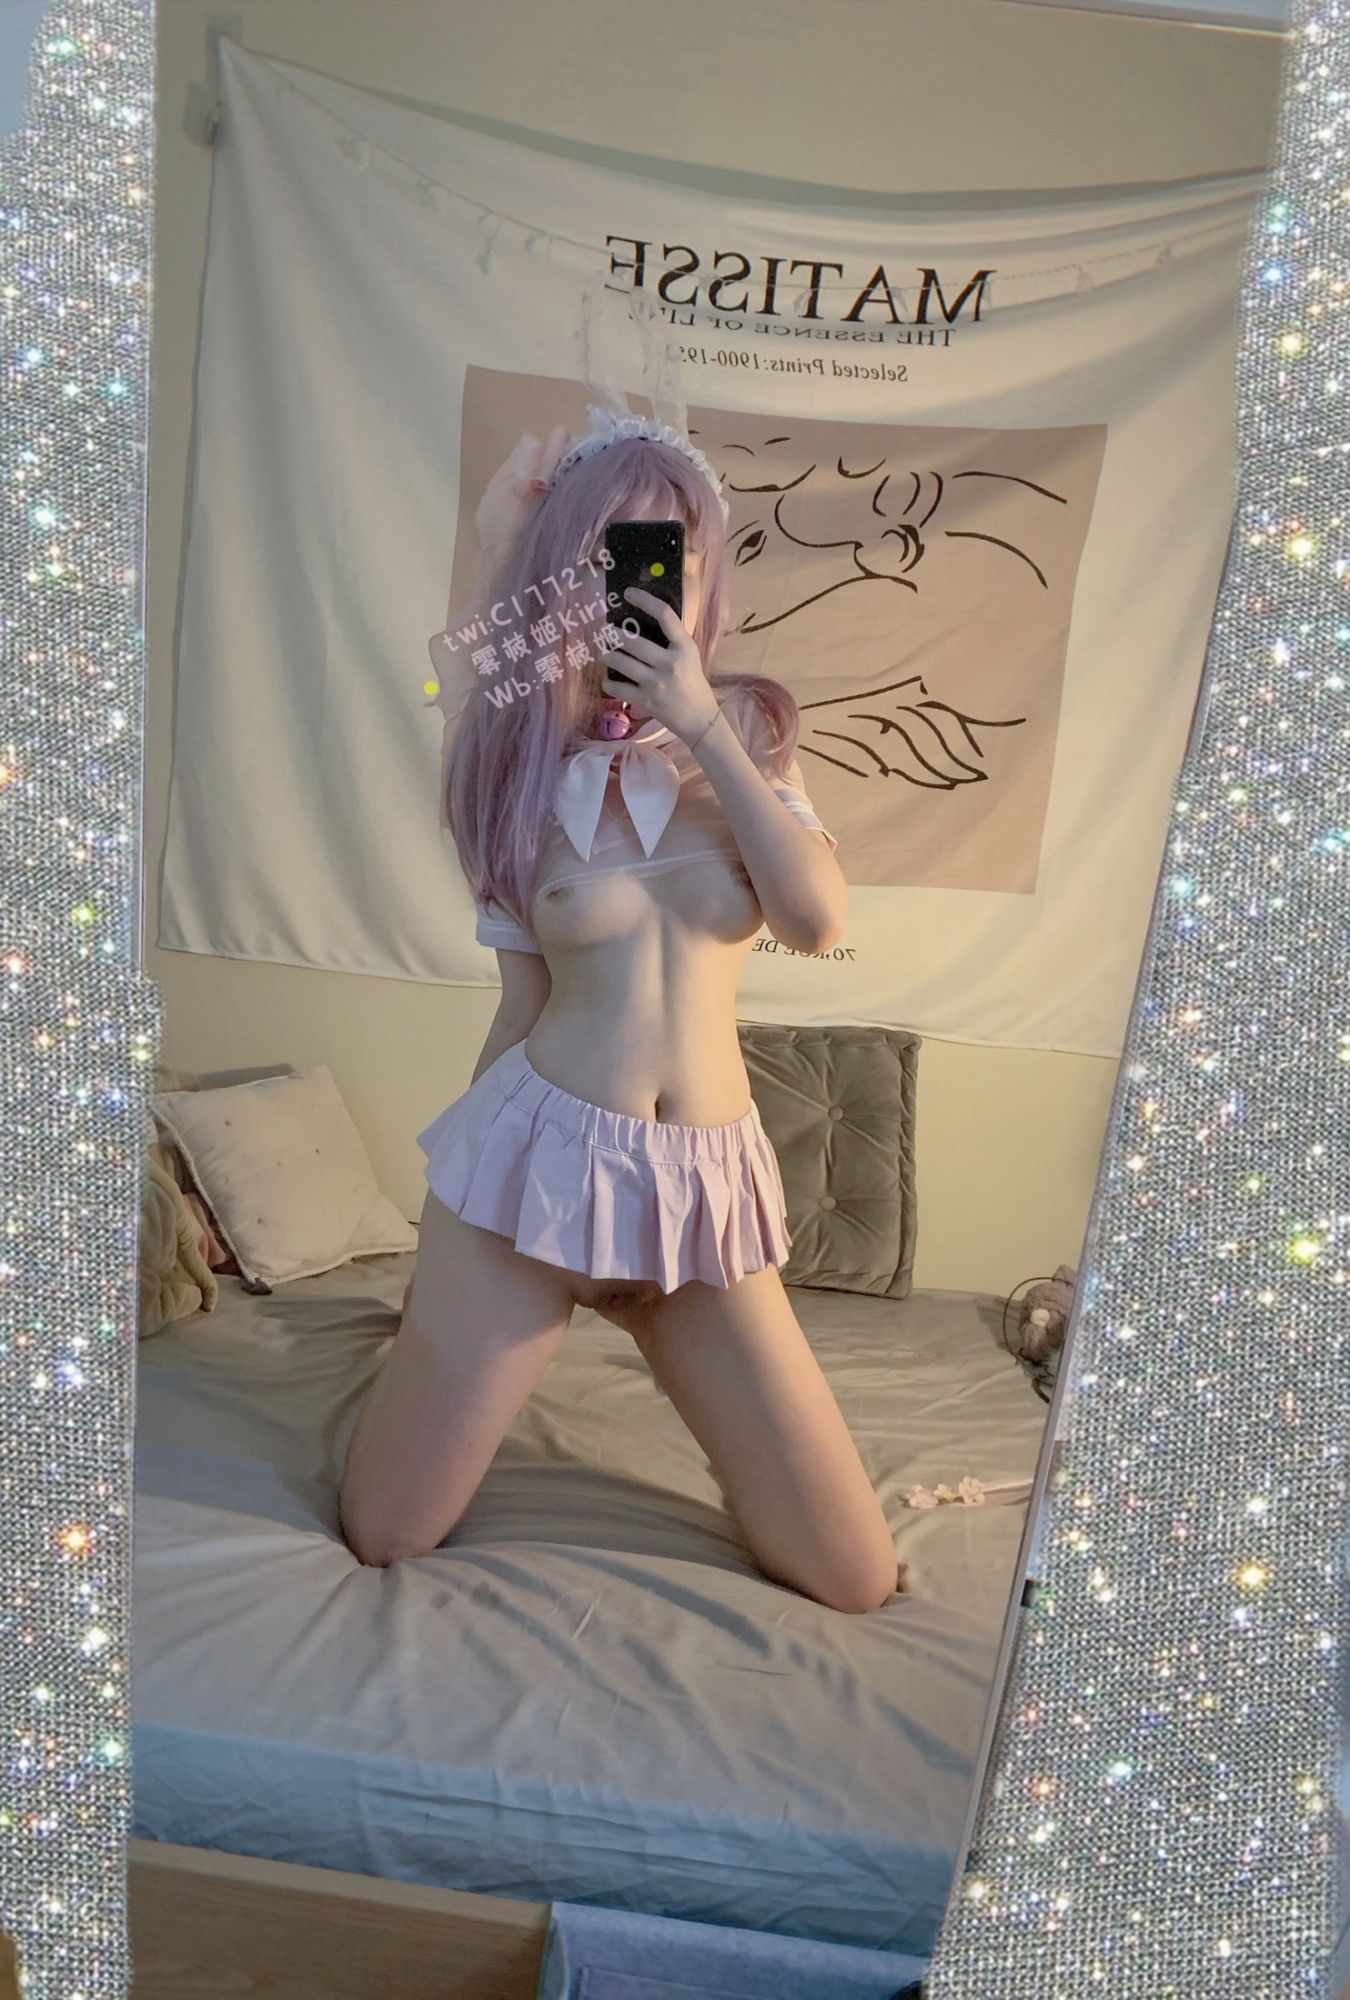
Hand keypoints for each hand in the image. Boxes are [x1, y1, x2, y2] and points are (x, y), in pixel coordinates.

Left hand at [599, 588, 720, 746]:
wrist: (700, 719)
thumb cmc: (694, 683)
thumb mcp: (690, 656)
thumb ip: (673, 640)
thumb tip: (645, 621)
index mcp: (684, 647)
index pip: (664, 615)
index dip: (645, 600)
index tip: (628, 593)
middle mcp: (670, 663)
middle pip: (634, 641)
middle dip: (613, 634)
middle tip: (604, 631)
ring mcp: (656, 682)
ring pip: (622, 662)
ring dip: (608, 656)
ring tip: (603, 652)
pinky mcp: (646, 700)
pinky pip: (619, 688)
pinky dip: (610, 684)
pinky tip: (608, 681)